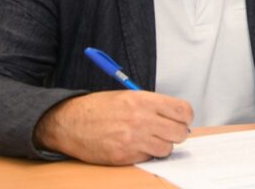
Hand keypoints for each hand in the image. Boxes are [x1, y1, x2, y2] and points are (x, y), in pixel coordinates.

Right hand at [33, 91, 192, 164]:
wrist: (69, 122)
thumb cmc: (99, 108)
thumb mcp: (129, 96)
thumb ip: (154, 105)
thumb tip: (177, 117)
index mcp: (144, 101)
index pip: (183, 111)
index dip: (185, 117)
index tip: (182, 119)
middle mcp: (141, 120)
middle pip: (180, 132)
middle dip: (177, 133)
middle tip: (167, 131)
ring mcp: (133, 140)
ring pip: (167, 148)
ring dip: (162, 145)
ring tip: (150, 139)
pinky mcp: (124, 156)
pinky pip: (149, 158)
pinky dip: (147, 154)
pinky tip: (136, 146)